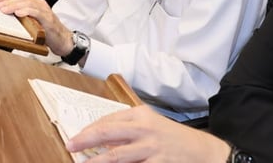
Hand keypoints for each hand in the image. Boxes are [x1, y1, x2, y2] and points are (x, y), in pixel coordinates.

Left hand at [0, 0, 72, 56]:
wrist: (64, 40)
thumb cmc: (49, 32)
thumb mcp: (35, 22)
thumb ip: (25, 16)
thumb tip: (10, 15)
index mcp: (37, 4)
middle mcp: (41, 5)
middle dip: (9, 1)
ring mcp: (45, 11)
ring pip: (28, 4)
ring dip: (14, 6)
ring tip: (5, 9)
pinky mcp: (48, 19)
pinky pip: (36, 13)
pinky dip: (26, 11)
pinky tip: (19, 13)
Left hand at [65, 105, 231, 162]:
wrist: (202, 151)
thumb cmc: (172, 137)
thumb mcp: (150, 124)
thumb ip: (127, 127)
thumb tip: (100, 135)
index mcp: (140, 115)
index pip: (107, 121)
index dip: (89, 130)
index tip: (76, 138)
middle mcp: (144, 130)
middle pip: (107, 133)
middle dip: (85, 139)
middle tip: (70, 146)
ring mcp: (151, 149)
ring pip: (117, 156)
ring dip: (97, 161)